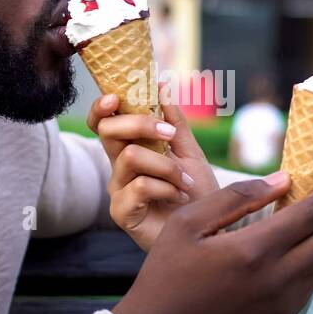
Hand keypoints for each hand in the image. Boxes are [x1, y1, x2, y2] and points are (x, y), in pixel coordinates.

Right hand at [88, 85, 219, 250]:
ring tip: (184, 180)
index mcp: (130, 147)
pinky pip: (140, 186)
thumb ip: (174, 122)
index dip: (102, 106)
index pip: (103, 121)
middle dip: (140, 124)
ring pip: (131, 157)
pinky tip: (178, 197)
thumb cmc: (197, 193)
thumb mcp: (190, 151)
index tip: (116, 96)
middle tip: (169, 135)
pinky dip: (166, 186)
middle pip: (108, 130)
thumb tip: (161, 86)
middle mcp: (118, 166)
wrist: (211, 227)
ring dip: (166, 165)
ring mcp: (118, 189)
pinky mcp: (122, 212)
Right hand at [112, 171, 312, 313]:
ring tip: (311, 221)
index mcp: (255, 251)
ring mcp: (283, 305)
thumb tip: (283, 180)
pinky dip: (311, 262)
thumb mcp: (188, 224)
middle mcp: (279, 280)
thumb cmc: (165, 275)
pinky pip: (310, 284)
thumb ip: (237, 197)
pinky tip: (290, 251)